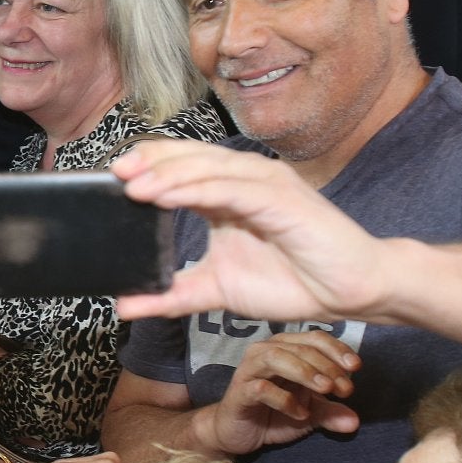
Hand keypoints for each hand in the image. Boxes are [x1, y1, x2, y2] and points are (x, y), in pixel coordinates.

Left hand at [110, 140, 387, 324]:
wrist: (351, 291)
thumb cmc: (293, 281)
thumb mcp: (217, 290)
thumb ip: (172, 295)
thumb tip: (124, 304)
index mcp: (228, 191)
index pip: (180, 165)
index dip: (147, 167)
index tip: (110, 179)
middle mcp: (244, 178)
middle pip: (188, 158)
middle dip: (149, 163)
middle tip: (114, 174)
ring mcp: (264, 182)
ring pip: (205, 168)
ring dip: (166, 174)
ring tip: (132, 185)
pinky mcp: (281, 197)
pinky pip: (230, 188)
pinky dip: (196, 189)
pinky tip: (168, 195)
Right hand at [203, 330, 359, 455]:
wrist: (237, 432)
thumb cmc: (272, 414)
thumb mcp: (309, 414)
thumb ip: (330, 412)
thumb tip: (354, 421)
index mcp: (284, 349)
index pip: (312, 338)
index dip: (335, 349)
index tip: (356, 368)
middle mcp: (264, 353)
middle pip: (298, 347)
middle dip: (326, 365)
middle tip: (346, 388)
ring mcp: (249, 371)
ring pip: (276, 358)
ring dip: (304, 372)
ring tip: (325, 390)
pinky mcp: (239, 392)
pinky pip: (261, 388)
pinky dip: (284, 399)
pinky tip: (301, 414)